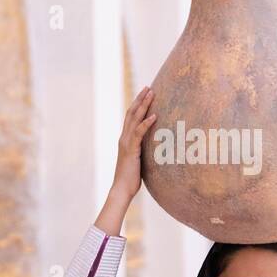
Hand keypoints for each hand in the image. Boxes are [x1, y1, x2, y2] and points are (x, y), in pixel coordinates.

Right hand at [111, 85, 156, 203]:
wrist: (122, 189)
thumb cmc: (131, 178)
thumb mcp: (139, 160)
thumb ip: (143, 151)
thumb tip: (154, 148)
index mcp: (126, 139)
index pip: (131, 117)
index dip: (137, 104)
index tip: (145, 93)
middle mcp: (124, 138)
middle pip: (131, 113)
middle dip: (140, 99)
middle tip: (148, 87)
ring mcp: (126, 143)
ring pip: (134, 119)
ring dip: (143, 105)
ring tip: (152, 93)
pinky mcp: (131, 150)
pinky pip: (139, 133)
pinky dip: (146, 123)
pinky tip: (154, 116)